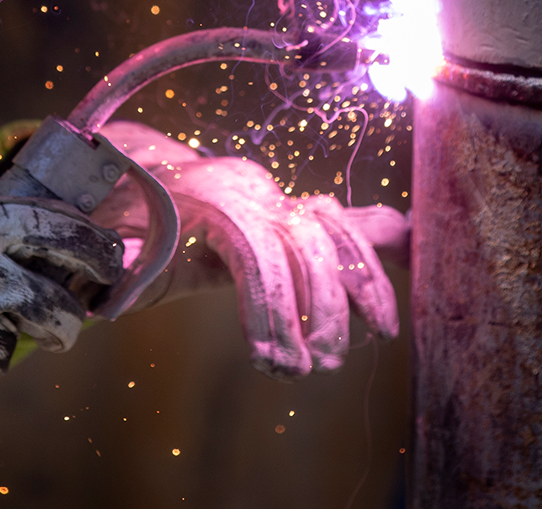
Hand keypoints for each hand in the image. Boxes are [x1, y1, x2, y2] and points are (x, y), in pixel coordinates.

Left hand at [91, 121, 405, 377]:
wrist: (156, 176)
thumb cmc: (140, 222)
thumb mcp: (126, 242)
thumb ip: (128, 261)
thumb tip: (120, 276)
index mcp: (216, 205)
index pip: (255, 254)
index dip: (269, 309)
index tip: (275, 363)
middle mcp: (259, 196)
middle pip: (307, 244)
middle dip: (323, 307)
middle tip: (324, 366)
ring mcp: (285, 199)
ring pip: (338, 230)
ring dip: (366, 281)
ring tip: (383, 332)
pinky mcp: (301, 210)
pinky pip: (351, 219)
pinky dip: (387, 237)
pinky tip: (421, 249)